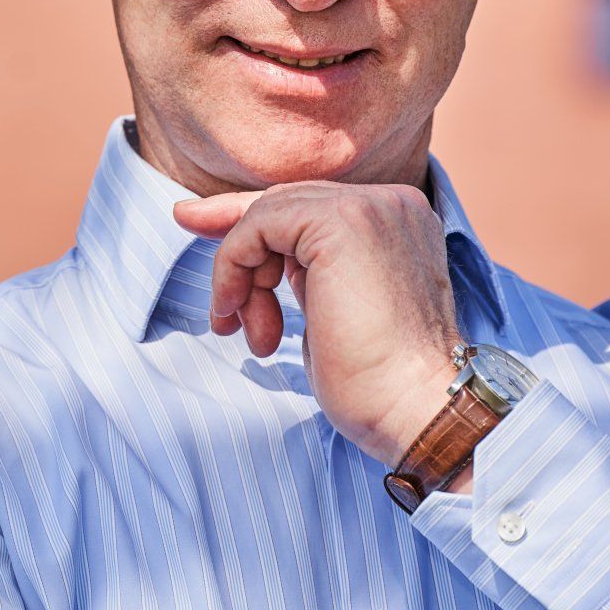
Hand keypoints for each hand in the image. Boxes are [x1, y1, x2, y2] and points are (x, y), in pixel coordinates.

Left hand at [172, 182, 460, 466]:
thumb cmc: (378, 382)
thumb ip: (309, 271)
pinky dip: (234, 266)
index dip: (252, 218)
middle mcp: (390, 202)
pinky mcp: (340, 221)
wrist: (415, 407)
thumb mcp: (335, 309)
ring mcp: (368, 206)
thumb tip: (260, 257)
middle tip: (210, 293)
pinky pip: (259, 224)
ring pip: (268, 214)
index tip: (194, 222)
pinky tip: (237, 312)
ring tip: (251, 334)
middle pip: (286, 202)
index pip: (311, 206)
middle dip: (234, 242)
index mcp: (397, 220)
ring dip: (242, 275)